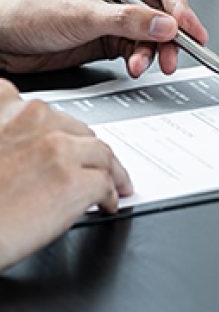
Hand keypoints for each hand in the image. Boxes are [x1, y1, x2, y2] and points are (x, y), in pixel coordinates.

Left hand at [0, 0, 207, 75]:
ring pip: (158, 31)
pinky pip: (143, 46)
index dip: (180, 7)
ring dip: (155, 51)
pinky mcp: (119, 32)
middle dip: (170, 35)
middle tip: (177, 55)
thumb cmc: (29, 10)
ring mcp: (124, 8)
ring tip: (143, 65)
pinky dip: (143, 58)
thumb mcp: (82, 13)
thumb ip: (128, 20)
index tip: (189, 29)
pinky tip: (135, 65)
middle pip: (167, 9)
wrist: (4, 38)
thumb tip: (166, 25)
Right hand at [0, 79, 131, 270]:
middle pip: (80, 131)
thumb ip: (8, 136)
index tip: (62, 141)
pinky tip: (107, 204)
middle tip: (94, 164)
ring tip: (115, 183)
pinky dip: (110, 195)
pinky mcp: (74, 183)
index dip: (59, 130)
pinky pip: (105, 184)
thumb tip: (27, 149)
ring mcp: (59, 151)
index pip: (46, 112)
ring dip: (111, 170)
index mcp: (8, 108)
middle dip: (88, 149)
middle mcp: (36, 123)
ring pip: (102, 154)